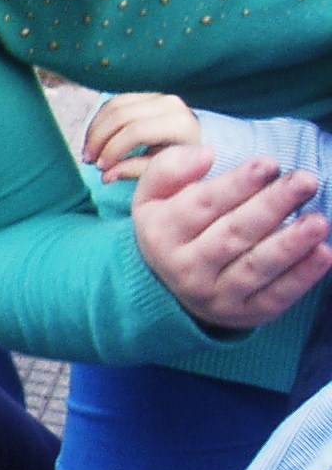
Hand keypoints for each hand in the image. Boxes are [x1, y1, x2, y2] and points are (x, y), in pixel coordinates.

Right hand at [85, 92, 200, 182]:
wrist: (199, 143)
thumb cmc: (182, 162)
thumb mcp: (164, 171)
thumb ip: (136, 171)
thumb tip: (106, 175)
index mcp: (180, 124)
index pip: (136, 131)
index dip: (113, 149)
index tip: (101, 168)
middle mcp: (170, 104)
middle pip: (121, 115)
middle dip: (98, 138)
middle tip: (87, 160)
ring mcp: (158, 96)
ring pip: (114, 105)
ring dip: (94, 129)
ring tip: (88, 152)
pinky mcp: (146, 95)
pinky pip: (114, 102)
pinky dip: (99, 121)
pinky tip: (93, 139)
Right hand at [132, 145, 331, 330]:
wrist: (168, 284)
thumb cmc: (173, 225)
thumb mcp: (154, 194)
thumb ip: (171, 168)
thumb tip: (206, 155)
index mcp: (161, 234)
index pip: (200, 206)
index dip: (235, 185)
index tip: (268, 164)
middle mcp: (184, 268)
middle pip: (231, 235)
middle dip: (271, 206)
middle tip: (305, 180)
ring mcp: (214, 295)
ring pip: (254, 268)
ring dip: (289, 245)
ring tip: (318, 220)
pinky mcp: (242, 314)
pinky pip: (274, 296)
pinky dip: (301, 277)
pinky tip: (323, 253)